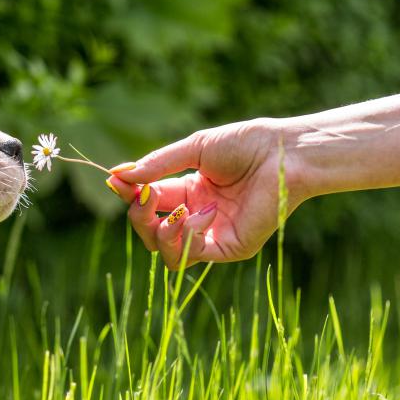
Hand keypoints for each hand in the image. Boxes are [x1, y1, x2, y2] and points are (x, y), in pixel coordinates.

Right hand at [106, 118, 303, 269]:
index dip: (129, 195)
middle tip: (143, 197)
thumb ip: (157, 165)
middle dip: (139, 216)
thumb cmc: (245, 144)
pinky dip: (188, 235)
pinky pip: (192, 255)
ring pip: (166, 253)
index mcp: (189, 192)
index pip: (148, 203)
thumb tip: (117, 175)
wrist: (284, 153)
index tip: (115, 181)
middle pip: (150, 232)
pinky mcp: (230, 247)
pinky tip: (203, 213)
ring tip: (177, 211)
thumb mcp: (193, 149)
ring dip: (160, 232)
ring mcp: (213, 234)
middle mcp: (197, 215)